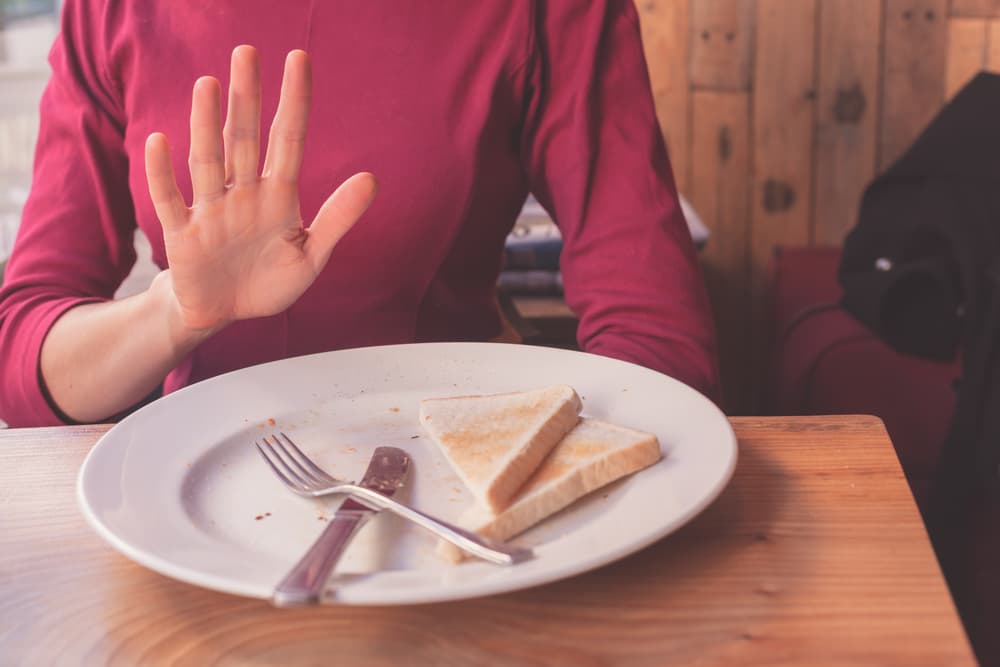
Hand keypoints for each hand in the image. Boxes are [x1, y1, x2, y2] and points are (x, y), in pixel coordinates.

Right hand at [143, 45, 376, 331]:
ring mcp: (211, 211)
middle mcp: (243, 194)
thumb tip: (372, 178)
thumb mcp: (311, 254)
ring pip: (209, 161)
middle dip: (246, 99)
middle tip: (247, 52)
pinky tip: (161, 141)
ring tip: (208, 84)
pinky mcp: (182, 235)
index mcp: (278, 196)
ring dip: (206, 125)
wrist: (226, 312)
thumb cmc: (269, 280)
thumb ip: (338, 218)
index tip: (298, 59)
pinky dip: (164, 174)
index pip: (289, 140)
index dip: (295, 102)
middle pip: (245, 140)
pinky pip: (170, 200)